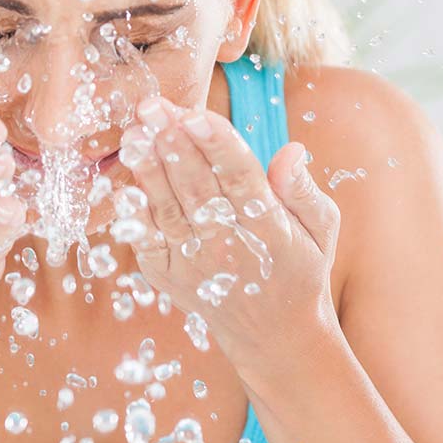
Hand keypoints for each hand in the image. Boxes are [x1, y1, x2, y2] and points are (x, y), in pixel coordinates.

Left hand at [117, 95, 340, 372]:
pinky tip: (122, 184)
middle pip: (197, 187)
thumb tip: (291, 150)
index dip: (218, 146)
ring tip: (134, 134)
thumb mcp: (320, 230)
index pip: (241, 178)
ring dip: (147, 170)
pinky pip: (145, 240)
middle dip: (173, 143)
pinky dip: (132, 214)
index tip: (198, 115)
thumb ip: (303, 191)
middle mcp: (229, 246)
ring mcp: (193, 263)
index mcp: (270, 228)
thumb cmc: (297, 266)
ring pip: (167, 209)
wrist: (272, 335)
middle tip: (153, 107)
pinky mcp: (167, 274)